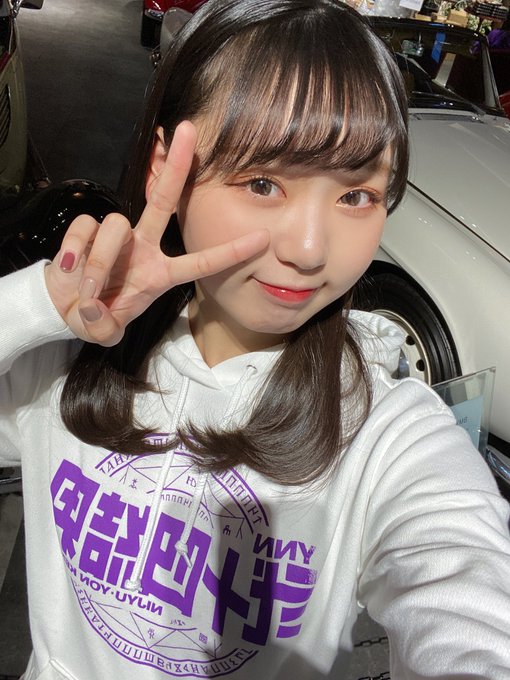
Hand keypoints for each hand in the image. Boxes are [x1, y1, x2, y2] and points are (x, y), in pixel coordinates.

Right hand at [44, 121, 268, 345]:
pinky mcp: (87, 229)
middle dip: (177, 166)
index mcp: (160, 274)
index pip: (201, 263)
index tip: (263, 238)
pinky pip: (84, 230)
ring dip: (100, 263)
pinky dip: (75, 253)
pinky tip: (70, 268)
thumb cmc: (96, 316)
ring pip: (115, 226)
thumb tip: (93, 311)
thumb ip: (103, 330)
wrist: (65, 306)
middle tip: (190, 129)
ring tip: (89, 291)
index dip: (230, 252)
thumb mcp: (104, 332)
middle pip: (163, 200)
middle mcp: (143, 248)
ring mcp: (117, 236)